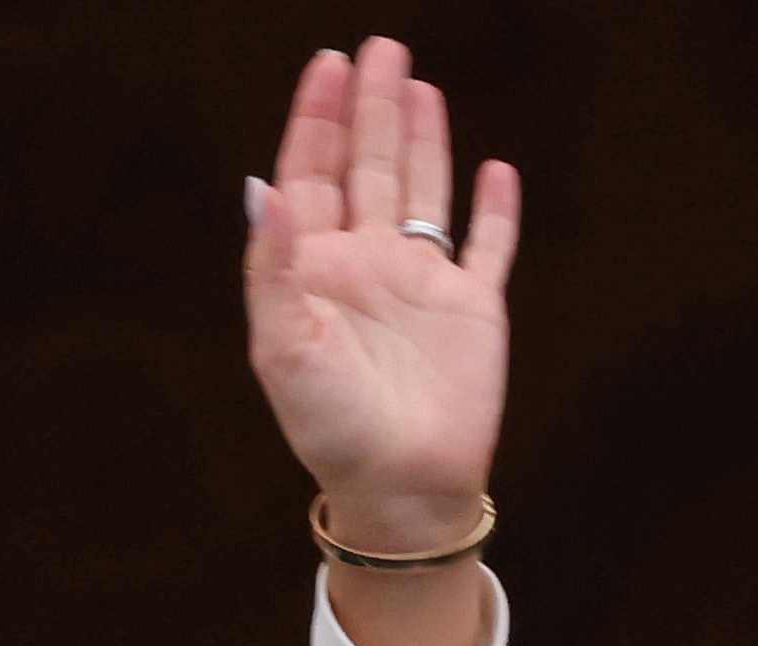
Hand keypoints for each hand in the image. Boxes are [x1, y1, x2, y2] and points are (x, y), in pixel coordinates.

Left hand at [243, 38, 517, 553]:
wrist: (398, 485)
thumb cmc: (330, 427)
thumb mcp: (283, 348)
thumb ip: (272, 268)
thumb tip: (263, 188)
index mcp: (314, 272)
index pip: (311, 177)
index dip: (316, 120)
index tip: (327, 66)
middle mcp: (365, 268)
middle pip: (367, 167)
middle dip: (369, 108)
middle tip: (377, 48)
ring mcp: (420, 285)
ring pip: (421, 191)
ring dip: (422, 138)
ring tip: (416, 83)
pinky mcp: (473, 308)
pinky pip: (487, 247)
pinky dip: (493, 210)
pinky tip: (494, 169)